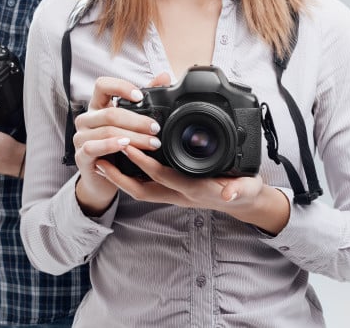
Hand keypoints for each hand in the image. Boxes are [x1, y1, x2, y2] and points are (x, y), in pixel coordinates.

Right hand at [72, 73, 170, 215]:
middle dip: (137, 121)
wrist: (102, 179)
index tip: (140, 96)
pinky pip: (93, 147)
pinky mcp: (80, 156)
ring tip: (151, 143)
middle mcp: (86, 119)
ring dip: (132, 137)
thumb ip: (145, 101)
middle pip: (110, 112)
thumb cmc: (117, 149)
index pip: (102, 85)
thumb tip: (164, 77)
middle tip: (156, 129)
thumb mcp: (130, 124)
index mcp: (97, 106)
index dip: (121, 87)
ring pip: (106, 131)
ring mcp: (81, 137)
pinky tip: (125, 146)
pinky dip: (110, 146)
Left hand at [99, 146, 290, 233]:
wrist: (245, 204)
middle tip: (101, 156)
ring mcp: (175, 195)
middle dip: (120, 175)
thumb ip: (240, 189)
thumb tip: (230, 193)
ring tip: (101, 161)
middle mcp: (180, 195)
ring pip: (140, 190)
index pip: (164, 176)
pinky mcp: (173, 191)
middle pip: (142, 189)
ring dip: (120, 178)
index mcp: (195, 190)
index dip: (144, 163)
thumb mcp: (248, 188)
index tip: (128, 145)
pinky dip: (130, 178)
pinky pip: (146, 188)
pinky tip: (119, 165)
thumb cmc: (245, 192)